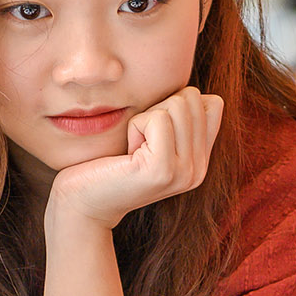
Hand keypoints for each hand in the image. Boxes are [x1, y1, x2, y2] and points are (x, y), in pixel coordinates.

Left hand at [44, 87, 223, 231]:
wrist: (83, 204)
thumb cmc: (109, 164)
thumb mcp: (152, 139)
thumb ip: (178, 120)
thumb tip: (195, 92)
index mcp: (200, 161)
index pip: (213, 104)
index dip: (176, 105)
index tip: (152, 133)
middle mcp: (198, 170)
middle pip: (193, 99)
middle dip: (158, 109)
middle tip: (138, 142)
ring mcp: (184, 172)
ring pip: (177, 104)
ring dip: (145, 118)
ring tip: (132, 149)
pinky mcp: (163, 169)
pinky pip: (158, 118)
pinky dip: (135, 126)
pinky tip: (127, 153)